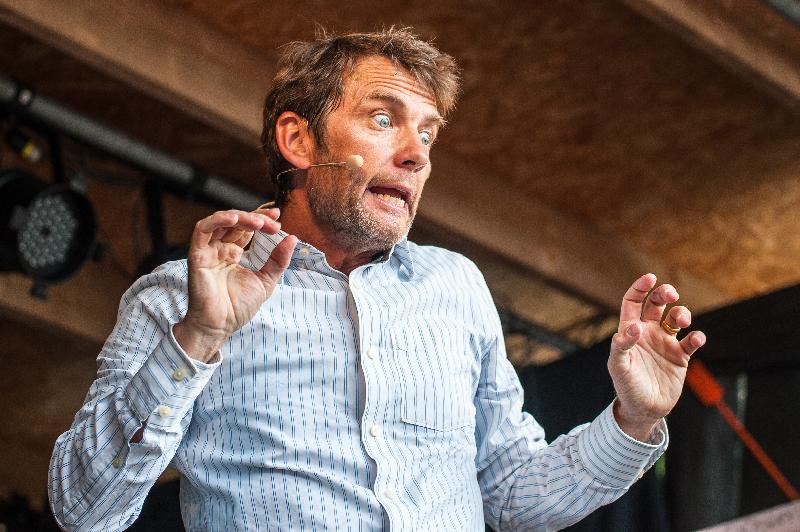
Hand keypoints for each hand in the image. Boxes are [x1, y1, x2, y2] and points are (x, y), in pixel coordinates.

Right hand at [174, 208, 296, 361]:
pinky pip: (202, 230)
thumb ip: (278, 260)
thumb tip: (292, 238)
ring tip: (259, 223)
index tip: (277, 216)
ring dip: (241, 217)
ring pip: (221, 221)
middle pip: (236, 222)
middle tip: (274, 224)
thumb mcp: (266, 281)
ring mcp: (208, 251)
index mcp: (234, 253)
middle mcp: (220, 249)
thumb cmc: (239, 307)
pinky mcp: (197, 255)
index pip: (246, 227)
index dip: (260, 218)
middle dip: (256, 219)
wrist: (221, 326)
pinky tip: (234, 219)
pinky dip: (217, 220)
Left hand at [608, 273, 705, 440]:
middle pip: (657, 304)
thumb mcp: (618, 367)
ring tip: (682, 321)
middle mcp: (649, 333)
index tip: (651, 278)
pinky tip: (695, 339)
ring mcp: (665, 343)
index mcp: (631, 331)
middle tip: (671, 294)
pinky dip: (697, 336)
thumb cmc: (626, 387)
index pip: (634, 302)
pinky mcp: (681, 357)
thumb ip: (622, 345)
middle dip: (665, 294)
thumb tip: (634, 326)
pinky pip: (692, 341)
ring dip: (682, 313)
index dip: (641, 288)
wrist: (644, 409)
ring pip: (676, 318)